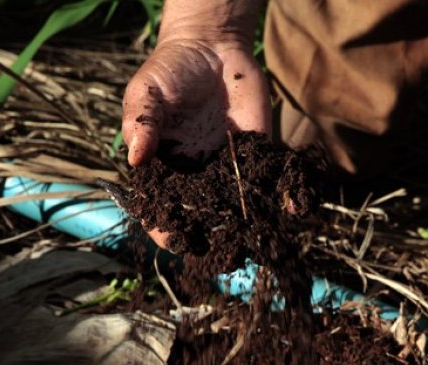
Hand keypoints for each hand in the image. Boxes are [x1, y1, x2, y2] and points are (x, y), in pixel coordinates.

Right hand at [121, 38, 270, 247]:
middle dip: (211, 239)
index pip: (159, 210)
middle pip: (200, 219)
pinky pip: (271, 182)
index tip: (174, 241)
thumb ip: (141, 123)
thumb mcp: (145, 91)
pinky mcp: (258, 157)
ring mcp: (226, 171)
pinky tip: (293, 208)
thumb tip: (134, 158)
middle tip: (222, 253)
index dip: (164, 229)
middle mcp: (195, 178)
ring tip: (257, 243)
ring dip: (248, 227)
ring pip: (237, 209)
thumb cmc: (169, 71)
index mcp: (162, 170)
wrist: (212, 48)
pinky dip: (284, 197)